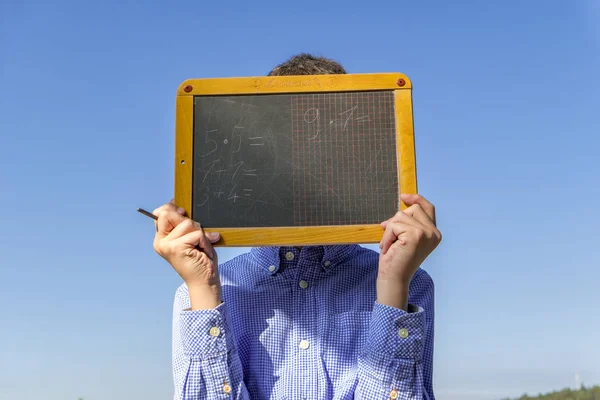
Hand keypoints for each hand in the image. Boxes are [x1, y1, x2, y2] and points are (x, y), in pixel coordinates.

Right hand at [152, 200, 221, 308]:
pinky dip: (205, 241)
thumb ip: (183, 224)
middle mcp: (161, 242)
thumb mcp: (191, 237)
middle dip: (188, 221)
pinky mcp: (176, 248)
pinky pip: (197, 234)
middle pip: (170, 214)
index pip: (161, 213)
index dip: (172, 208)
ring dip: (200, 234)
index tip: (183, 212)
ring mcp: (167, 245)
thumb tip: (180, 207)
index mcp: (162, 238)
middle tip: (195, 237)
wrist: (205, 281)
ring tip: (200, 247)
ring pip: (187, 223)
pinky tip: (203, 252)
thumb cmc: (200, 259)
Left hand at [376, 194, 441, 309]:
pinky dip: (387, 236)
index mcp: (434, 233)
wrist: (393, 278)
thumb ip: (408, 222)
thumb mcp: (404, 237)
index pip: (428, 208)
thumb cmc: (396, 259)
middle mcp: (434, 233)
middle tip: (391, 238)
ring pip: (401, 216)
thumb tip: (402, 203)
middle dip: (397, 220)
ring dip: (390, 230)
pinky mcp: (416, 235)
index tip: (403, 196)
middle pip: (413, 209)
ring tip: (390, 246)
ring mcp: (427, 233)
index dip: (417, 199)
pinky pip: (394, 225)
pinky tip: (389, 248)